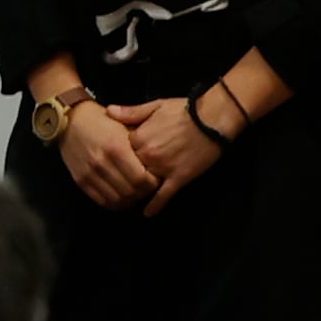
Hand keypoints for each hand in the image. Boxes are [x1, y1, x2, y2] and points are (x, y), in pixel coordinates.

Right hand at [54, 98, 158, 210]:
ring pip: (117, 200)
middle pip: (130, 192)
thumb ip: (141, 145)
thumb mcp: (125, 125)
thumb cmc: (102, 121)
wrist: (71, 120)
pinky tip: (121, 197)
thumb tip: (157, 164)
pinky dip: (114, 203)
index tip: (155, 179)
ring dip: (129, 200)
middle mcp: (102, 163)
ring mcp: (89, 173)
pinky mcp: (81, 180)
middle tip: (147, 188)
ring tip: (135, 193)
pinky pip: (102, 201)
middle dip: (143, 193)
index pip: (142, 179)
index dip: (152, 183)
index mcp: (117, 148)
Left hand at [126, 97, 231, 217]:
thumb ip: (131, 112)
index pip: (120, 152)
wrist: (213, 118)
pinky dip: (155, 206)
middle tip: (120, 182)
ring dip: (137, 191)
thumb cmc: (184, 109)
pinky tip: (147, 214)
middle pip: (130, 170)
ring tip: (129, 199)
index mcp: (139, 137)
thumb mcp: (155, 106)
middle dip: (126, 174)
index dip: (120, 155)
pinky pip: (164, 195)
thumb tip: (108, 111)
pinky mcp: (179, 177)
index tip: (116, 159)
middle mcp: (148, 155)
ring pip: (144, 184)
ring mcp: (163, 168)